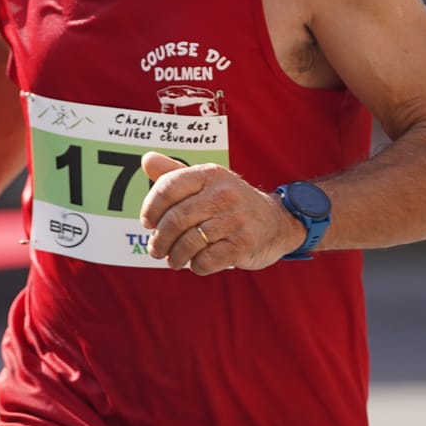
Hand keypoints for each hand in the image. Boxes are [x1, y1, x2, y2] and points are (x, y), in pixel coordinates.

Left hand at [138, 152, 304, 273]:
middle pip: (176, 219)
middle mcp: (224, 193)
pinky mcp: (244, 244)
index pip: (168, 187)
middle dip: (159, 240)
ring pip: (189, 243)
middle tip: (155, 250)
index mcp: (211, 174)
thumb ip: (176, 173)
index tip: (147, 223)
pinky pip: (206, 260)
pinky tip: (197, 263)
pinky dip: (196, 266)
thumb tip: (147, 160)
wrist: (277, 222)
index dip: (151, 208)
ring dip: (175, 257)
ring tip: (173, 260)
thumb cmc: (232, 203)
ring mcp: (236, 219)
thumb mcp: (208, 183)